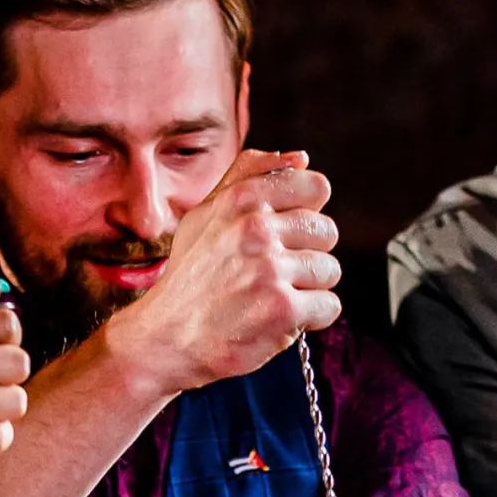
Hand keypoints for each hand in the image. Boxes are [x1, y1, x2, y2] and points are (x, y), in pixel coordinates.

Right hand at [106, 148, 341, 396]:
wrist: (166, 339)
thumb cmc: (189, 279)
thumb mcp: (205, 215)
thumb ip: (248, 177)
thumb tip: (300, 158)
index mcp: (241, 199)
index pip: (315, 186)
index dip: (307, 213)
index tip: (285, 235)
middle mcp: (256, 229)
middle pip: (326, 231)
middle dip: (306, 254)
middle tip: (271, 274)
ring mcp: (271, 270)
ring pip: (329, 270)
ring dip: (308, 288)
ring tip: (271, 298)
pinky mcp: (283, 310)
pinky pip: (329, 306)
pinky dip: (311, 318)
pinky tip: (279, 319)